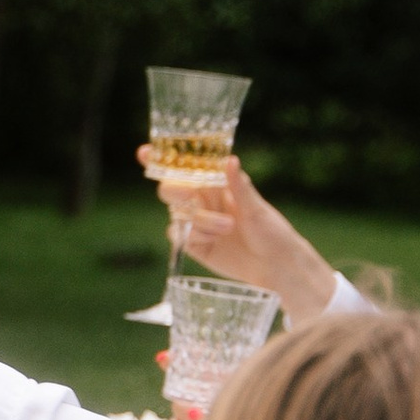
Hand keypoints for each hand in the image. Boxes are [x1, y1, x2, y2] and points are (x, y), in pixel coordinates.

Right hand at [139, 154, 334, 322]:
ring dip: (200, 219)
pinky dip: (194, 236)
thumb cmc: (272, 231)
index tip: (144, 152)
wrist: (276, 267)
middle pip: (170, 189)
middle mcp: (202, 201)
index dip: (161, 159)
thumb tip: (229, 160)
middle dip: (176, 190)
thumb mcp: (256, 207)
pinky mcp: (194, 245)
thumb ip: (239, 186)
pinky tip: (214, 241)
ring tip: (227, 227)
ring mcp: (196, 223)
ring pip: (178, 214)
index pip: (185, 168)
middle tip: (191, 195)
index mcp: (216, 184)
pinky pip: (179, 236)